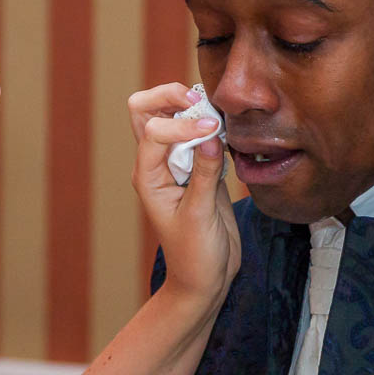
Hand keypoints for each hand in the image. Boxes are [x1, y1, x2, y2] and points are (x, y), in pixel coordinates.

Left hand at [127, 83, 239, 306]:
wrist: (204, 277)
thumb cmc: (195, 254)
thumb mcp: (200, 217)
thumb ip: (205, 175)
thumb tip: (211, 136)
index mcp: (148, 176)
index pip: (155, 131)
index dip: (182, 124)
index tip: (212, 131)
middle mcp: (157, 163)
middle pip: (146, 109)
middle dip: (170, 97)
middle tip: (200, 102)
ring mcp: (177, 162)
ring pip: (170, 114)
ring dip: (190, 106)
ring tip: (217, 114)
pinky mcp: (199, 166)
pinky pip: (197, 132)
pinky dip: (208, 122)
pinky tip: (226, 129)